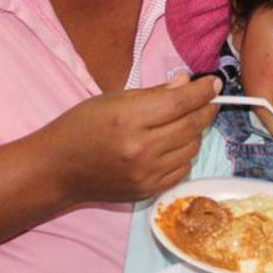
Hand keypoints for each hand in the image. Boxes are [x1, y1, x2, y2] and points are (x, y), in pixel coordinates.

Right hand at [46, 73, 221, 203]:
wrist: (58, 169)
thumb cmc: (81, 126)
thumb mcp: (113, 99)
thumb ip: (154, 93)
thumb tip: (188, 82)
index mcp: (130, 118)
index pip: (181, 102)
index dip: (203, 90)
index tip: (214, 83)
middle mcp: (141, 148)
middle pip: (192, 126)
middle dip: (206, 109)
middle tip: (210, 99)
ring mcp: (146, 173)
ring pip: (192, 148)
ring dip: (195, 132)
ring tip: (185, 121)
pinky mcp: (148, 190)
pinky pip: (182, 169)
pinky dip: (184, 153)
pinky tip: (173, 144)